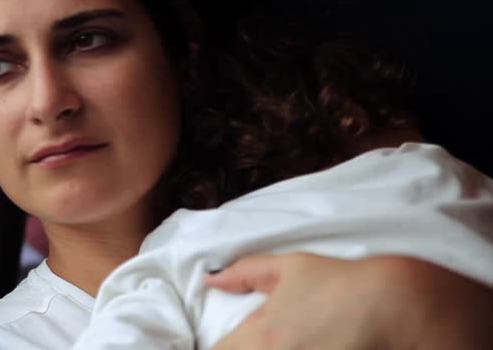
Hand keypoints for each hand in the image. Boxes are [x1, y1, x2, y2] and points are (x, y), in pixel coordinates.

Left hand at [204, 252, 492, 349]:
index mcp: (258, 338)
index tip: (233, 344)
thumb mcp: (291, 268)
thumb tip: (212, 279)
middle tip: (271, 342)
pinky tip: (313, 349)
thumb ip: (245, 272)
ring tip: (295, 344)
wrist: (399, 309)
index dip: (222, 348)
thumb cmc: (343, 285)